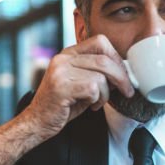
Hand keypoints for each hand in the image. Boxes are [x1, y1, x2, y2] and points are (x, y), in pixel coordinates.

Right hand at [0, 35, 134, 164]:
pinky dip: (97, 100)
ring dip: (106, 94)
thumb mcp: (79, 82)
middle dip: (121, 77)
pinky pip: (93, 89)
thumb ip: (96, 72)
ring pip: (101, 77)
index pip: (100, 41)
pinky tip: (90, 106)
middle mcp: (63, 59)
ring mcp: (60, 72)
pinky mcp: (61, 87)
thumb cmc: (62, 104)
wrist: (37, 122)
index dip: (116, 57)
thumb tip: (123, 70)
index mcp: (68, 53)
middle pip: (104, 59)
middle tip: (127, 91)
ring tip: (97, 102)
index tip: (123, 73)